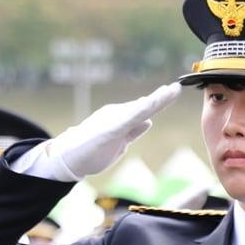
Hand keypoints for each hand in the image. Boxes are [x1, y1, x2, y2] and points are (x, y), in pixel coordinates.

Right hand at [27, 83, 181, 180]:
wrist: (67, 157)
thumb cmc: (92, 150)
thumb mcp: (119, 142)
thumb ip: (133, 132)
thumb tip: (149, 121)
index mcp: (122, 119)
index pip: (145, 109)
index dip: (160, 100)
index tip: (174, 91)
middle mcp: (118, 114)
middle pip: (145, 106)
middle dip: (162, 97)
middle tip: (177, 87)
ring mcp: (113, 120)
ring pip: (139, 109)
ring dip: (155, 100)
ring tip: (170, 91)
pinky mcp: (109, 129)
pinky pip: (128, 118)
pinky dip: (141, 110)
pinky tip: (151, 104)